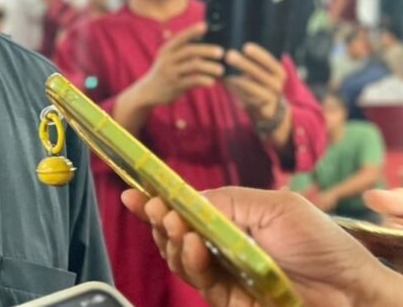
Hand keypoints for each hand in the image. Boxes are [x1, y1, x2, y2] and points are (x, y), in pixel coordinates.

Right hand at [122, 186, 399, 306]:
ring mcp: (226, 273)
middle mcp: (224, 246)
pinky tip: (191, 245)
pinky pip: (199, 281)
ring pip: (179, 257)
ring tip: (174, 223)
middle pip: (174, 232)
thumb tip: (187, 199)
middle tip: (152, 205)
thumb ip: (228, 200)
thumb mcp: (275, 206)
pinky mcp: (230, 299)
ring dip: (170, 238)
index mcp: (233, 219)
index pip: (187, 208)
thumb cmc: (323, 244)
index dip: (158, 200)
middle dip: (158, 217)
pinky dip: (190, 261)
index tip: (134, 190)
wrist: (352, 292)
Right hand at [134, 22, 223, 106]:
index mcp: (166, 50)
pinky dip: (204, 80)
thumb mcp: (167, 57)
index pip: (180, 38)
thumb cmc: (164, 71)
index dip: (192, 31)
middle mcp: (167, 59)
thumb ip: (180, 48)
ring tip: (221, 70)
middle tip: (221, 52)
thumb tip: (197, 36)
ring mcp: (170, 72)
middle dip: (207, 50)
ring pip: (193, 66)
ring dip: (209, 67)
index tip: (204, 26)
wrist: (149, 91)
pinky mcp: (175, 85)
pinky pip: (192, 81)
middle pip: (190, 51)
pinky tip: (212, 82)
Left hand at [224, 43, 285, 121]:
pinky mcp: (265, 108)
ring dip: (239, 79)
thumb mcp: (256, 72)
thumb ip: (248, 62)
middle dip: (244, 64)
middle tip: (229, 55)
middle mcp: (278, 83)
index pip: (269, 61)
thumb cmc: (257, 83)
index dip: (258, 54)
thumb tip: (230, 48)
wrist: (267, 108)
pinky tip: (230, 85)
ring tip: (226, 73)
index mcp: (278, 71)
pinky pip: (251, 99)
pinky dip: (239, 92)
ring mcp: (273, 97)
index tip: (245, 47)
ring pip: (254, 87)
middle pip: (259, 73)